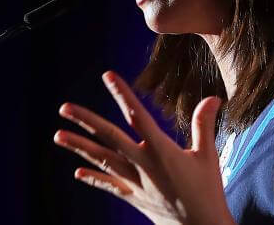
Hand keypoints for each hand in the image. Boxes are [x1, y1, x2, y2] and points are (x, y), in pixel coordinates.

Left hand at [53, 70, 235, 224]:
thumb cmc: (207, 191)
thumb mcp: (208, 156)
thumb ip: (204, 124)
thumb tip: (214, 97)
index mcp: (161, 151)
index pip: (137, 116)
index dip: (122, 94)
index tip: (108, 76)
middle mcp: (142, 165)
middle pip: (109, 138)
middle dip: (86, 121)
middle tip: (65, 107)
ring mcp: (134, 182)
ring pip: (103, 160)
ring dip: (80, 147)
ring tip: (58, 135)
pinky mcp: (133, 197)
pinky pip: (109, 185)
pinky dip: (94, 178)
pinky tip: (77, 173)